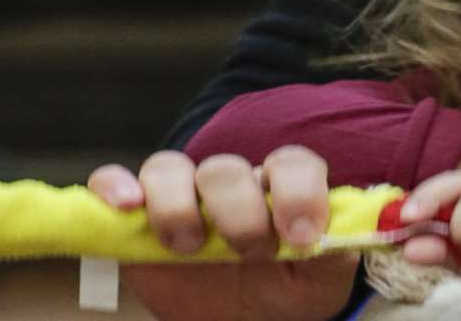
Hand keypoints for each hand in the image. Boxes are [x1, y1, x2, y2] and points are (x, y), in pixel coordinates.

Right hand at [86, 146, 350, 320]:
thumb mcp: (319, 284)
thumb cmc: (282, 296)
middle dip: (238, 209)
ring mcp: (182, 198)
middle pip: (226, 168)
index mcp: (279, 192)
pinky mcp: (135, 220)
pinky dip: (113, 184)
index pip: (292, 164)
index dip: (298, 191)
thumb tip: (347, 234)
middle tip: (250, 253)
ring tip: (188, 245)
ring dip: (177, 202)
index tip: (302, 236)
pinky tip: (126, 205)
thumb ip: (336, 254)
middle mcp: (231, 187)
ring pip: (169, 168)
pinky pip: (113, 180)